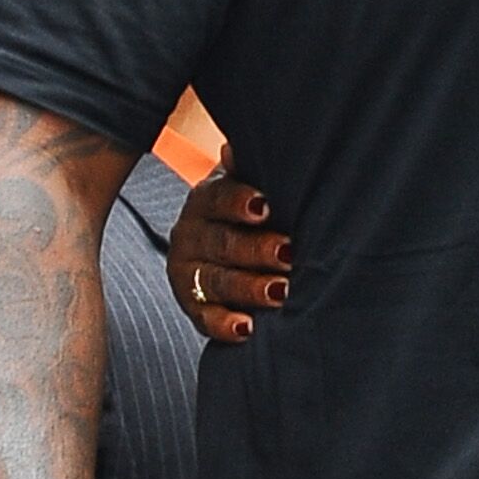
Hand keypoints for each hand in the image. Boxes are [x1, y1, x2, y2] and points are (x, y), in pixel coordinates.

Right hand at [168, 153, 290, 344]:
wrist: (233, 249)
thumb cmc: (254, 212)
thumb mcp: (252, 184)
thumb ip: (248, 170)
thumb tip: (234, 149)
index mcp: (205, 202)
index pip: (217, 198)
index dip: (239, 201)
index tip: (265, 206)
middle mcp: (190, 236)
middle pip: (220, 242)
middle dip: (256, 249)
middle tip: (289, 252)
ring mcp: (189, 274)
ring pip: (215, 281)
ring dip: (249, 287)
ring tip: (281, 291)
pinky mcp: (194, 308)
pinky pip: (205, 319)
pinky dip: (224, 325)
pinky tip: (247, 328)